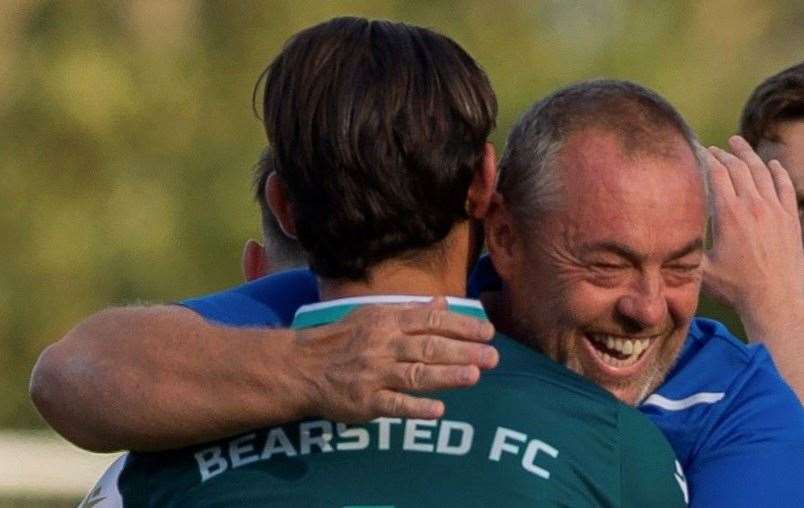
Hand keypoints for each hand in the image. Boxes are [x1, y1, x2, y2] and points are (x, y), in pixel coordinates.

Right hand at [291, 297, 497, 421]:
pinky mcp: (365, 402)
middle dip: (463, 351)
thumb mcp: (373, 316)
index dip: (461, 326)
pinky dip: (415, 408)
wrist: (302, 366)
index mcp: (387, 322)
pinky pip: (393, 405)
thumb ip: (410, 311)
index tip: (487, 331)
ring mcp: (374, 374)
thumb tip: (444, 302)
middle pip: (428, 347)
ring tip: (474, 376)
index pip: (430, 321)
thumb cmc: (343, 339)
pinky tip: (438, 410)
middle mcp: (383, 346)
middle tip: (492, 357)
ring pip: (415, 374)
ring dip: (446, 375)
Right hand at [702, 135, 803, 324]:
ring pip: (761, 171)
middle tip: (713, 147)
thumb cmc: (737, 288)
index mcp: (730, 215)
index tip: (696, 149)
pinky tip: (771, 164)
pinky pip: (785, 186)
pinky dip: (777, 171)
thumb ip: (685, 251)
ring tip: (737, 142)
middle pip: (738, 167)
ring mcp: (776, 210)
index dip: (705, 158)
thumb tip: (657, 244)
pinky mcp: (790, 219)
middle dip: (723, 153)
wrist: (778, 300)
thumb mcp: (702, 270)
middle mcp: (754, 207)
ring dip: (748, 154)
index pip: (717, 174)